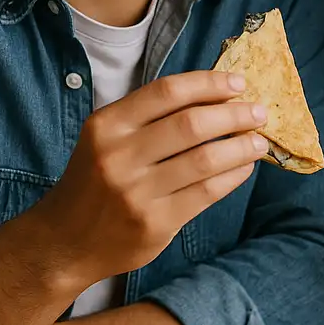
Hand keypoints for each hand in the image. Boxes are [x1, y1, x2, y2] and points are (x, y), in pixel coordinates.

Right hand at [38, 70, 268, 289]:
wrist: (64, 241)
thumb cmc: (97, 179)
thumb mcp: (108, 138)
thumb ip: (152, 117)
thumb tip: (217, 96)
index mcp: (107, 125)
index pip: (167, 92)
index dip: (209, 83)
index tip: (239, 83)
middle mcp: (118, 156)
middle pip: (192, 124)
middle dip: (234, 113)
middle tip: (258, 112)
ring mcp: (136, 193)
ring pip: (206, 160)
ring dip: (241, 146)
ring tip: (259, 141)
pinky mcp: (155, 223)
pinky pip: (206, 192)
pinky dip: (233, 176)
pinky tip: (244, 167)